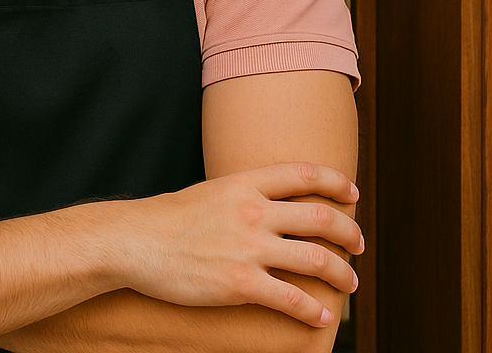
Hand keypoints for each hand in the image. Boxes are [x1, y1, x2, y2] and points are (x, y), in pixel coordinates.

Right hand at [123, 162, 362, 327]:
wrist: (133, 242)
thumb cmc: (164, 220)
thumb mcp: (207, 193)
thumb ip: (240, 196)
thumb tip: (264, 205)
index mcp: (243, 184)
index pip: (303, 173)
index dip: (336, 182)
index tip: (352, 193)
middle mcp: (253, 212)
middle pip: (321, 217)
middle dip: (349, 232)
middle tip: (358, 244)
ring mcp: (248, 248)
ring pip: (316, 260)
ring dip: (342, 274)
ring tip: (350, 283)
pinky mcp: (241, 283)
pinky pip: (292, 299)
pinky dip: (313, 311)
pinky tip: (321, 317)